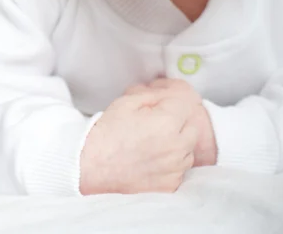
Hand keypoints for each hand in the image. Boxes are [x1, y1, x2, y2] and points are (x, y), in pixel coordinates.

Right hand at [80, 87, 197, 194]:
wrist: (91, 167)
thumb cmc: (107, 133)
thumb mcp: (128, 101)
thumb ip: (155, 95)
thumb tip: (169, 96)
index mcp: (167, 123)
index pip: (185, 105)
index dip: (171, 102)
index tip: (160, 106)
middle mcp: (176, 147)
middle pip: (191, 127)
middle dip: (178, 122)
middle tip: (157, 123)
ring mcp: (174, 170)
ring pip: (188, 150)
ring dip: (178, 143)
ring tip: (154, 142)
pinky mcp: (170, 186)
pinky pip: (180, 170)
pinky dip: (172, 163)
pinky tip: (153, 159)